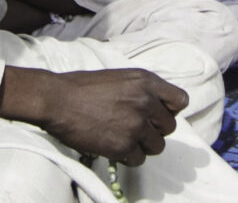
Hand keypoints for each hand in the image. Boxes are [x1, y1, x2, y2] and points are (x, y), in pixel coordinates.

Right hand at [0, 67, 186, 165]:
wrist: (57, 100)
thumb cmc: (82, 87)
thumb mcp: (119, 77)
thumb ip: (141, 90)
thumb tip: (156, 107)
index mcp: (146, 81)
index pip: (180, 101)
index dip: (169, 110)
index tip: (157, 115)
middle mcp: (146, 102)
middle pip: (169, 127)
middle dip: (154, 130)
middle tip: (135, 129)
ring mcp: (136, 124)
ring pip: (157, 146)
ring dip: (143, 146)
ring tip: (124, 139)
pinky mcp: (123, 145)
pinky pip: (139, 159)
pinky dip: (128, 157)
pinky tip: (113, 147)